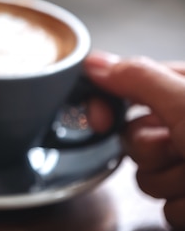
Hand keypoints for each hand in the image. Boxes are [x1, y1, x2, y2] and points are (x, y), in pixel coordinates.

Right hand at [85, 51, 184, 227]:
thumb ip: (140, 78)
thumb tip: (94, 62)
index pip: (128, 86)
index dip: (109, 103)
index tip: (100, 118)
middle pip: (132, 137)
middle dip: (152, 151)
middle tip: (180, 148)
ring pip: (146, 176)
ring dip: (170, 182)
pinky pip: (165, 208)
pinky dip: (183, 208)